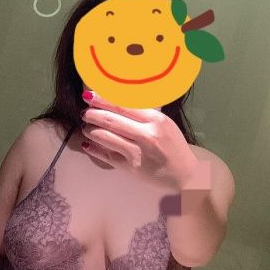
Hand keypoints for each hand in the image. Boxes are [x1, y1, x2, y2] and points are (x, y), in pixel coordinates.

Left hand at [80, 91, 199, 191]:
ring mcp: (138, 153)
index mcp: (156, 120)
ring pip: (106, 137)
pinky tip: (88, 145)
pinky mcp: (131, 168)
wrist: (185, 175)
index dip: (103, 100)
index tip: (89, 95)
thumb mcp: (163, 123)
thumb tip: (115, 101)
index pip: (123, 105)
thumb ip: (142, 113)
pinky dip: (94, 149)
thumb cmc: (173, 146)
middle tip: (84, 112)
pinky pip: (107, 156)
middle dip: (93, 114)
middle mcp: (147, 135)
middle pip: (112, 120)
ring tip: (86, 128)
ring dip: (91, 131)